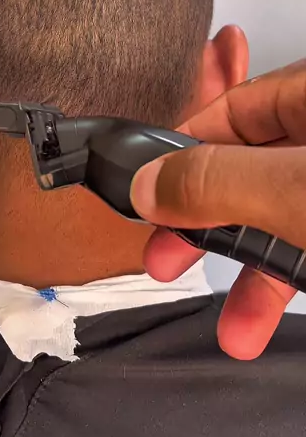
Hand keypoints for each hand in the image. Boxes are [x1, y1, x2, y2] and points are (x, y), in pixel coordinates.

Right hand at [130, 60, 305, 359]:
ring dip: (247, 276)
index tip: (147, 192)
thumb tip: (148, 184)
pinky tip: (260, 322)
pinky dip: (282, 284)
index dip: (181, 150)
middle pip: (246, 169)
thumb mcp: (292, 188)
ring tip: (230, 326)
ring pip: (278, 218)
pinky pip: (304, 245)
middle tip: (167, 257)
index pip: (230, 110)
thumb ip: (214, 182)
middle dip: (205, 223)